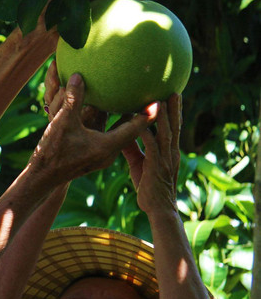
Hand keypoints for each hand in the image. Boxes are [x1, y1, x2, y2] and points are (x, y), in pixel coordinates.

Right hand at [29, 72, 156, 182]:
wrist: (41, 178)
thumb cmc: (51, 152)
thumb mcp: (62, 122)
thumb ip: (72, 99)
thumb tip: (78, 76)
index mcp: (107, 146)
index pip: (136, 127)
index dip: (149, 113)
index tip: (161, 98)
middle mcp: (108, 153)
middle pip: (132, 131)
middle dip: (142, 115)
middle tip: (152, 97)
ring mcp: (101, 157)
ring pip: (122, 135)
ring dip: (129, 120)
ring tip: (136, 103)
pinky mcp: (93, 157)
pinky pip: (111, 139)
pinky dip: (115, 126)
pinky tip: (111, 114)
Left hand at [123, 94, 180, 213]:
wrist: (158, 209)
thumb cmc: (148, 188)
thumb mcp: (139, 164)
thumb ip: (133, 148)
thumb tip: (122, 135)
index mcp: (169, 152)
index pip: (173, 128)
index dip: (173, 113)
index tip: (171, 96)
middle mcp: (171, 153)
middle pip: (175, 126)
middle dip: (174, 108)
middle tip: (173, 89)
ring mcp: (165, 159)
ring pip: (166, 133)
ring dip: (164, 116)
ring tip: (161, 99)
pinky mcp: (156, 166)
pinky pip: (152, 146)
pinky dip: (147, 133)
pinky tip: (141, 122)